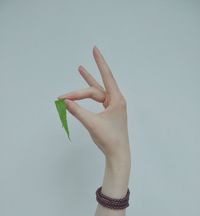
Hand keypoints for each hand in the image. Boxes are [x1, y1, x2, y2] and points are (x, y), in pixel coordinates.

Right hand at [57, 46, 130, 162]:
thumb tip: (65, 101)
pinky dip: (89, 97)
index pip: (106, 76)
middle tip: (68, 86)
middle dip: (80, 89)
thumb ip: (77, 111)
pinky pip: (98, 100)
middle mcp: (116, 101)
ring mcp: (112, 107)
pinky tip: (84, 93)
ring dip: (88, 83)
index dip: (100, 62)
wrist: (118, 154)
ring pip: (97, 92)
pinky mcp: (109, 113)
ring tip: (81, 69)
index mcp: (116, 100)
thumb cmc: (109, 139)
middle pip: (96, 90)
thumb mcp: (91, 123)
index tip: (95, 49)